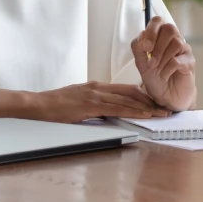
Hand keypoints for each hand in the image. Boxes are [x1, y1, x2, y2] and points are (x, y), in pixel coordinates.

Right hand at [27, 82, 164, 122]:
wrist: (37, 105)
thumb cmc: (55, 106)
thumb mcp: (79, 102)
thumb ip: (95, 105)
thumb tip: (108, 112)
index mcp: (97, 86)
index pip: (126, 89)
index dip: (143, 95)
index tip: (156, 102)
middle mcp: (99, 88)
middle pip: (131, 92)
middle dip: (150, 100)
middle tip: (165, 107)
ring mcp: (95, 95)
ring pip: (128, 99)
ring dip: (147, 107)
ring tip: (160, 113)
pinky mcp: (90, 105)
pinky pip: (117, 108)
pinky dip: (133, 111)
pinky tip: (144, 114)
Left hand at [132, 17, 196, 111]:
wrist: (166, 97)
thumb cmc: (155, 78)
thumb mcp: (141, 64)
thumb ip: (138, 49)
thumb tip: (142, 39)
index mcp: (161, 37)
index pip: (158, 21)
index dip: (151, 31)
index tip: (146, 47)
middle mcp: (174, 40)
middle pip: (170, 29)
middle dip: (157, 46)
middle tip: (151, 62)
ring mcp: (184, 50)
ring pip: (176, 43)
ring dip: (162, 58)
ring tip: (158, 70)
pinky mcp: (190, 62)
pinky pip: (178, 59)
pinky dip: (168, 68)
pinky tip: (164, 75)